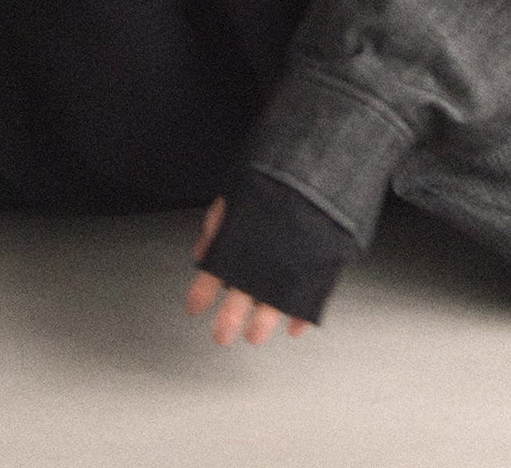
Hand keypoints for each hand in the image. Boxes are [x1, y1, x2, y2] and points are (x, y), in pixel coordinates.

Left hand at [185, 195, 314, 345]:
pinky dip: (300, 318)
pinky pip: (307, 305)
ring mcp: (288, 274)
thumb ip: (216, 224)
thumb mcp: (236, 195)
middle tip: (221, 336)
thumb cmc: (274, 181)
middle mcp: (260, 266)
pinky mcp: (315, 277)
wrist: (317, 174)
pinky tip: (293, 327)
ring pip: (270, 312)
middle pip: (237, 305)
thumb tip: (200, 251)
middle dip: (227, 323)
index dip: (199, 296)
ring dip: (260, 327)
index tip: (193, 307)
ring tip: (254, 336)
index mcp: (236, 246)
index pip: (209, 278)